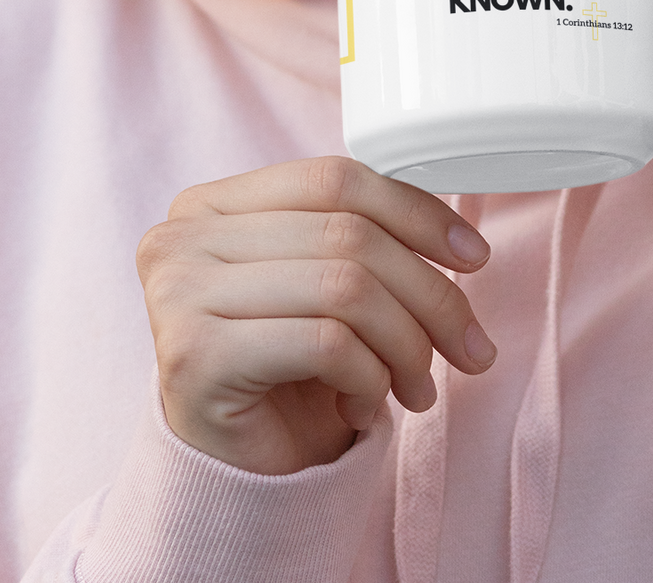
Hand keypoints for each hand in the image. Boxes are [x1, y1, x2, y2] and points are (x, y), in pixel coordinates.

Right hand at [136, 156, 495, 474]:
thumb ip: (364, 239)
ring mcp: (178, 294)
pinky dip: (369, 378)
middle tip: (469, 346)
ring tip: (416, 385)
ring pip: (345, 286)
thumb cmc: (285, 371)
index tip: (474, 256)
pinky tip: (361, 407)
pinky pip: (326, 344)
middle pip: (348, 234)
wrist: (231, 473)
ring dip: (406, 344)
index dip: (416, 212)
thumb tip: (464, 242)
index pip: (335, 179)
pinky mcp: (195, 357)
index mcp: (212, 203)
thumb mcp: (326, 285)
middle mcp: (182, 237)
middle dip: (430, 294)